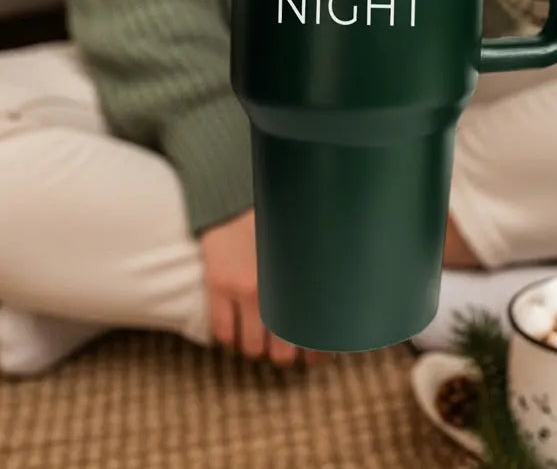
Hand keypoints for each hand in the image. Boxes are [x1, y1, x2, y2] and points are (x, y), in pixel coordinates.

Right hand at [199, 208, 326, 366]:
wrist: (237, 200)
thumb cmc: (277, 224)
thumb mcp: (304, 247)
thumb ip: (316, 274)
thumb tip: (338, 302)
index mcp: (298, 281)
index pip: (310, 333)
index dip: (315, 353)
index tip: (316, 357)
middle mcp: (271, 290)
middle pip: (281, 351)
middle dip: (286, 355)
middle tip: (287, 351)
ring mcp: (241, 291)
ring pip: (251, 348)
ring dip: (258, 349)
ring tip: (261, 341)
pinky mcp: (217, 287)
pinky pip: (222, 333)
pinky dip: (231, 339)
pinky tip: (238, 332)